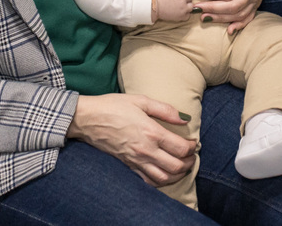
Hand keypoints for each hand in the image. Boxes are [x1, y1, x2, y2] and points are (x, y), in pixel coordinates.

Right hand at [66, 93, 196, 186]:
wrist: (87, 119)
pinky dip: (160, 181)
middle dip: (188, 162)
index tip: (194, 142)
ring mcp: (135, 161)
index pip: (181, 148)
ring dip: (177, 174)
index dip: (192, 147)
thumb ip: (165, 110)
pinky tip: (164, 173)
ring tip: (182, 166)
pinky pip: (147, 181)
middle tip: (191, 155)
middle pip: (176, 166)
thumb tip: (184, 119)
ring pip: (163, 178)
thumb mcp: (141, 100)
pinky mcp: (127, 166)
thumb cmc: (113, 106)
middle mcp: (145, 150)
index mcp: (151, 132)